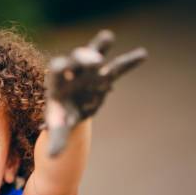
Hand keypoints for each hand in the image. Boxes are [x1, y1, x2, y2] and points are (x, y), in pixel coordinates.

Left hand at [44, 30, 146, 155]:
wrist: (71, 110)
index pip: (56, 72)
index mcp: (57, 82)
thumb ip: (56, 139)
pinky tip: (143, 53)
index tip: (61, 67)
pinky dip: (129, 62)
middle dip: (82, 58)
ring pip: (94, 56)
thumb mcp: (58, 128)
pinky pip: (118, 68)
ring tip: (107, 36)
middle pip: (75, 60)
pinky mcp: (104, 75)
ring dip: (99, 48)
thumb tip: (52, 157)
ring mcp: (89, 71)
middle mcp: (72, 72)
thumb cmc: (61, 117)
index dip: (59, 69)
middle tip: (93, 61)